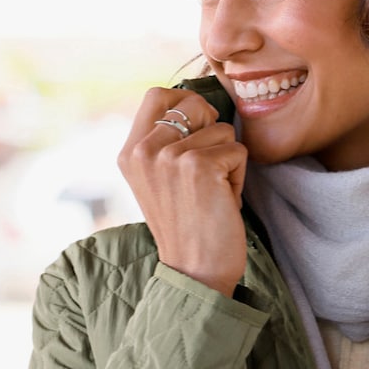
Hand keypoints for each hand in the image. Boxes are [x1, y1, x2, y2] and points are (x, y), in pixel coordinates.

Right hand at [118, 86, 248, 298]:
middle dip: (212, 131)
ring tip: (212, 195)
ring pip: (221, 130)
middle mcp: (144, 151)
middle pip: (194, 105)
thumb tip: (196, 102)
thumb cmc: (186, 228)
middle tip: (209, 169)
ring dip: (226, 162)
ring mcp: (170, 157)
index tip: (198, 129)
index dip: (187, 103)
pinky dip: (238, 178)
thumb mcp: (159, 181)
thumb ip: (164, 144)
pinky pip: (237, 150)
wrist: (195, 274)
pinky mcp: (200, 166)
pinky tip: (223, 203)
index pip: (157, 95)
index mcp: (130, 153)